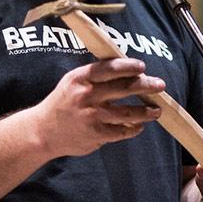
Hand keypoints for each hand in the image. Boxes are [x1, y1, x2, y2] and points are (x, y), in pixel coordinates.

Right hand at [34, 58, 164, 157]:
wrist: (43, 131)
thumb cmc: (63, 102)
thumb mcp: (72, 81)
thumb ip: (95, 75)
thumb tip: (125, 68)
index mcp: (80, 78)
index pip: (108, 68)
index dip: (127, 66)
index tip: (142, 66)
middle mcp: (86, 96)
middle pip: (123, 88)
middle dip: (145, 86)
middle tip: (160, 85)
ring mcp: (91, 116)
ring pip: (127, 113)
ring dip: (145, 112)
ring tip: (157, 110)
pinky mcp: (96, 135)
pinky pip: (121, 131)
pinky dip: (133, 128)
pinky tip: (139, 126)